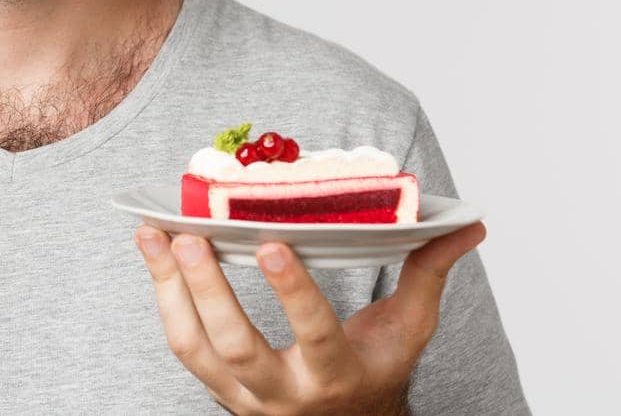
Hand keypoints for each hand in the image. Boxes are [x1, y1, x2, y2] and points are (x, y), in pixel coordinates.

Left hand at [134, 221, 486, 414]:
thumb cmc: (374, 368)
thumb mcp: (407, 329)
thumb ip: (429, 273)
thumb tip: (468, 224)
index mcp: (337, 377)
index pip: (315, 336)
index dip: (292, 293)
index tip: (270, 244)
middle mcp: (285, 394)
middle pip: (238, 348)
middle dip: (209, 291)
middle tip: (190, 237)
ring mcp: (242, 396)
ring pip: (195, 348)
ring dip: (168, 289)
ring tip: (152, 234)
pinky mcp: (215, 387)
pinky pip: (181, 344)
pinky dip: (162, 296)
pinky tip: (153, 252)